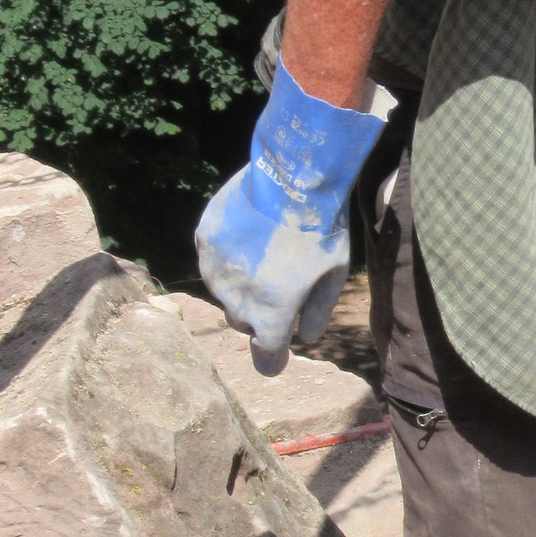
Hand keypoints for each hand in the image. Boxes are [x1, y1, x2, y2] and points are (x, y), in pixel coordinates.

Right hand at [196, 63, 385, 372]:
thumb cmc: (321, 228)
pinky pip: (214, 261)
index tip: (275, 359)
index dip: (273, 360)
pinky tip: (249, 235)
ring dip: (241, 285)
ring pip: (224, 292)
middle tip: (281, 284)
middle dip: (259, 313)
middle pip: (243, 322)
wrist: (292, 176)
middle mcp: (236, 299)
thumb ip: (318, 312)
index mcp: (271, 315)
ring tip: (266, 253)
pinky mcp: (203, 242)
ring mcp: (214, 270)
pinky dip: (228, 258)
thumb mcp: (333, 275)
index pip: (266, 356)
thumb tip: (305, 337)